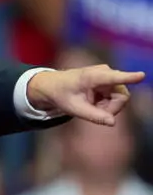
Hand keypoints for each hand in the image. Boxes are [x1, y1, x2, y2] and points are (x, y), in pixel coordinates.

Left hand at [27, 65, 145, 125]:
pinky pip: (117, 97)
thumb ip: (93, 116)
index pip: (113, 77)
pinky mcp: (110, 80)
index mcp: (91, 76)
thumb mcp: (74, 108)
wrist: (53, 85)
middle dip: (111, 108)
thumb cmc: (61, 95)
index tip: (141, 75)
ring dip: (107, 106)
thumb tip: (112, 122)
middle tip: (94, 112)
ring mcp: (108, 75)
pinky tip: (93, 101)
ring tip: (90, 105)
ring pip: (120, 98)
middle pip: (122, 96)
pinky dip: (106, 104)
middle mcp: (103, 72)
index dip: (129, 77)